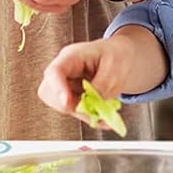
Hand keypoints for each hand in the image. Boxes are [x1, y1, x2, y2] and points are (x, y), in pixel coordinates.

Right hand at [38, 28, 166, 118]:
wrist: (123, 58)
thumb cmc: (118, 56)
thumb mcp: (115, 70)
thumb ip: (100, 88)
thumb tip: (89, 106)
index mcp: (73, 56)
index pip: (55, 71)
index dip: (58, 89)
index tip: (68, 104)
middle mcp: (64, 70)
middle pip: (48, 91)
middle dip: (69, 105)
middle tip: (92, 110)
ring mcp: (65, 83)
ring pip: (59, 105)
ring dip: (80, 113)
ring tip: (102, 114)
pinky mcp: (71, 95)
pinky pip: (72, 111)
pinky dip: (87, 116)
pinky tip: (101, 117)